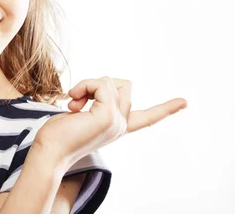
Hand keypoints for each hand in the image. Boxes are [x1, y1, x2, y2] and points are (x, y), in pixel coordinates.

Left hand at [33, 76, 186, 166]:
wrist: (49, 152)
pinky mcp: (108, 116)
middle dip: (97, 84)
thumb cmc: (58, 133)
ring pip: (111, 81)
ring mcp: (117, 122)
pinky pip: (101, 84)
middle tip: (76, 100)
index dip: (165, 108)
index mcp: (117, 127)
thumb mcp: (85, 111)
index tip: (185, 102)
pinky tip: (74, 102)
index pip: (146, 117)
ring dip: (88, 84)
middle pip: (123, 84)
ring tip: (74, 102)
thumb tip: (105, 85)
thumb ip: (99, 99)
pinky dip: (85, 86)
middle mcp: (121, 125)